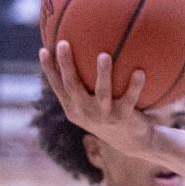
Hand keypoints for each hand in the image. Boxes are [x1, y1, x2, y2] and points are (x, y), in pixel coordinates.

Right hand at [39, 43, 153, 156]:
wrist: (132, 142)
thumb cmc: (109, 115)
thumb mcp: (92, 104)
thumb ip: (85, 84)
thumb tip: (85, 50)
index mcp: (74, 108)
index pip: (58, 87)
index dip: (49, 69)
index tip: (44, 49)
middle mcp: (85, 112)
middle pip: (72, 86)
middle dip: (66, 65)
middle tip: (63, 43)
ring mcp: (104, 115)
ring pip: (102, 92)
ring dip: (103, 73)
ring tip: (104, 55)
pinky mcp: (124, 117)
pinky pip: (130, 98)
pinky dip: (135, 85)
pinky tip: (140, 71)